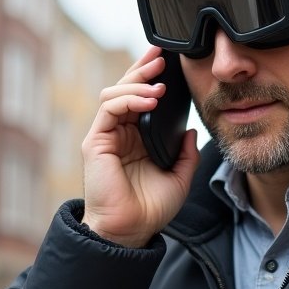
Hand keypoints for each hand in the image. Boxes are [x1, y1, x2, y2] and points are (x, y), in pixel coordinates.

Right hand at [80, 48, 198, 247]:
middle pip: (126, 88)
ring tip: (160, 83)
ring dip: (137, 82)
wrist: (131, 230)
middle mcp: (120, 133)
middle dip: (143, 68)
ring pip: (115, 93)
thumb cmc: (151, 209)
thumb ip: (186, 154)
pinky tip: (149, 100)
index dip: (152, 78)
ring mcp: (106, 135)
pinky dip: (129, 99)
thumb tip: (191, 130)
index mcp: (138, 138)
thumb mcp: (180, 177)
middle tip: (162, 57)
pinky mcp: (96, 141)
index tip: (170, 62)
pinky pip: (109, 108)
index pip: (142, 98)